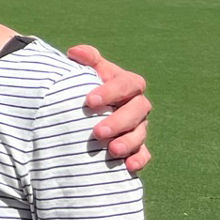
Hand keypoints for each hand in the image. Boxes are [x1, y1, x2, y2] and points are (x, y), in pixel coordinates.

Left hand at [67, 44, 151, 172]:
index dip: (111, 91)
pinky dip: (138, 160)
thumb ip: (86, 59)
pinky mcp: (136, 146)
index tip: (89, 101)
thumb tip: (75, 53)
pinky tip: (128, 167)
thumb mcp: (86, 71)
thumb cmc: (86, 86)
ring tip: (111, 150)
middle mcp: (137, 105)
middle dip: (118, 121)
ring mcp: (138, 126)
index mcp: (127, 84)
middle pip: (137, 111)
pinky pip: (144, 154)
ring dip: (128, 142)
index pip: (127, 84)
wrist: (85, 110)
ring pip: (140, 134)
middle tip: (97, 132)